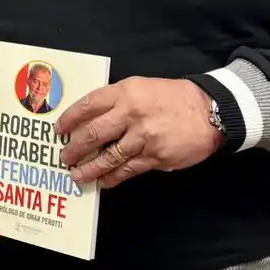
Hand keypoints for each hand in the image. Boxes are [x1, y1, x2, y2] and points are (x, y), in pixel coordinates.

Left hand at [58, 77, 222, 187]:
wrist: (210, 112)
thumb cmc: (174, 98)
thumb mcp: (143, 87)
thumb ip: (118, 100)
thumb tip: (91, 118)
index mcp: (126, 92)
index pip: (89, 104)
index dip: (70, 118)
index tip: (59, 130)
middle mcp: (131, 114)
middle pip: (93, 132)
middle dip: (75, 147)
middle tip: (64, 156)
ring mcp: (143, 137)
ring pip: (108, 156)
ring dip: (89, 168)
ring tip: (76, 175)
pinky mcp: (155, 157)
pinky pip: (128, 170)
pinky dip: (112, 178)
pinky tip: (102, 182)